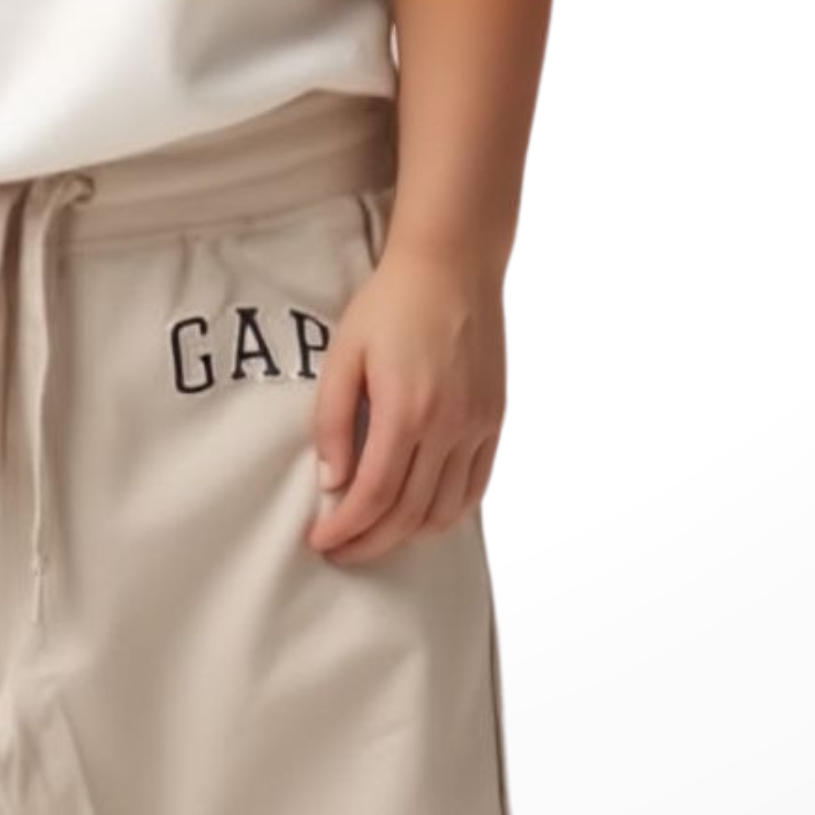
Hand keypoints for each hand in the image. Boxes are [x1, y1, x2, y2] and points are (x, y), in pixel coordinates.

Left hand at [306, 234, 505, 562]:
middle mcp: (449, 426)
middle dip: (369, 542)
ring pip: (445, 510)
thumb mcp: (344, 355)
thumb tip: (332, 483)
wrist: (453, 264)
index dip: (345, 529)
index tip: (320, 541)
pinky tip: (419, 515)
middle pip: (408, 514)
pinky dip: (447, 513)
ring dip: (407, 535)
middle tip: (339, 550)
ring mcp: (478, 425)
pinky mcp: (494, 419)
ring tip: (374, 535)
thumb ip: (334, 421)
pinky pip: (475, 487)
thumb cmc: (390, 304)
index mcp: (406, 410)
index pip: (373, 497)